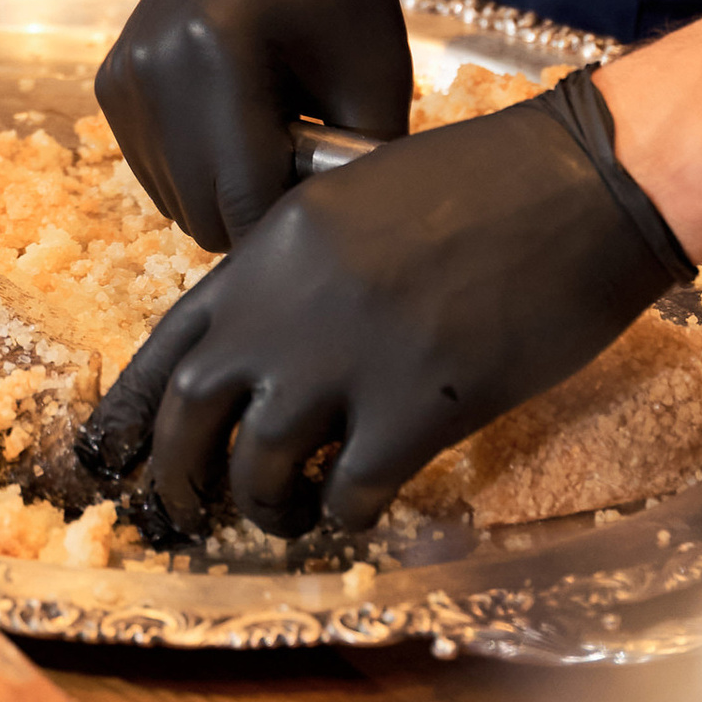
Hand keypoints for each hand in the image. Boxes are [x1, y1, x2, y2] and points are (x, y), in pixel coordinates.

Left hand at [82, 70, 690, 534]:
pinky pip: (348, 493)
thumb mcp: (360, 202)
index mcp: (273, 246)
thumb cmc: (490, 183)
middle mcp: (290, 304)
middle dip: (180, 478)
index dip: (132, 411)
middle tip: (194, 512)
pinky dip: (342, 516)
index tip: (119, 456)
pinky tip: (361, 512)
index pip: (169, 343)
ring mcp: (349, 357)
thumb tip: (269, 343)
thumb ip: (301, 268)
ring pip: (257, 467)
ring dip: (263, 508)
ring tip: (287, 517)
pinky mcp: (418, 407)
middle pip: (192, 415)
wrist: (582, 184)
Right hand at [95, 0, 411, 256]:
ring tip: (268, 133)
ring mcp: (122, 78)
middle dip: (257, 208)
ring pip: (176, 203)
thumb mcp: (374, 71)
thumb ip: (358, 164)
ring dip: (225, 191)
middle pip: (203, 212)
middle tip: (301, 162)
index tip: (325, 222)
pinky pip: (156, 172)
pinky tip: (233, 121)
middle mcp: (152, 68)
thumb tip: (331, 242)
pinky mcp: (109, 85)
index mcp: (217, 52)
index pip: (245, 198)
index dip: (289, 227)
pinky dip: (198, 169)